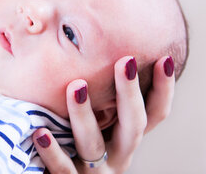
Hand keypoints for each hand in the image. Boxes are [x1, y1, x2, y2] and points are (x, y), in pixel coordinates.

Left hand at [33, 55, 174, 172]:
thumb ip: (101, 98)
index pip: (154, 115)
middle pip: (133, 126)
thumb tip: (98, 44)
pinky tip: (41, 132)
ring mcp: (95, 173)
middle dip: (130, 93)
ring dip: (85, 115)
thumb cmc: (77, 146)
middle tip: (126, 60)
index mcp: (127, 139)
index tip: (165, 59)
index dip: (164, 90)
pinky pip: (62, 169)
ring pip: (93, 144)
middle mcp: (118, 156)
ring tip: (76, 86)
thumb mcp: (98, 124)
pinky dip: (52, 151)